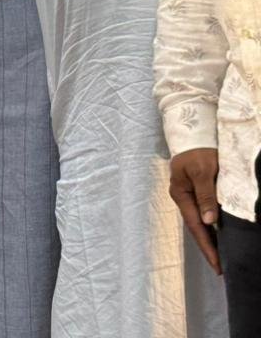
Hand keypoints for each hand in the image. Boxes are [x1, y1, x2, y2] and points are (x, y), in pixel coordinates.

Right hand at [169, 148, 221, 274]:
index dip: (207, 247)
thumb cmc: (198, 151)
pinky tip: (218, 233)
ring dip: (210, 238)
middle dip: (208, 247)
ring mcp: (188, 194)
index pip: (196, 227)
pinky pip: (203, 212)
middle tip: (220, 267)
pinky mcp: (196, 190)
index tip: (217, 265)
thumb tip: (209, 222)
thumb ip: (205, 195)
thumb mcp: (203, 171)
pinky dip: (211, 226)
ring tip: (220, 256)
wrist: (193, 133)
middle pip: (196, 227)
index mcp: (181, 194)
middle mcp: (182, 197)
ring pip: (200, 221)